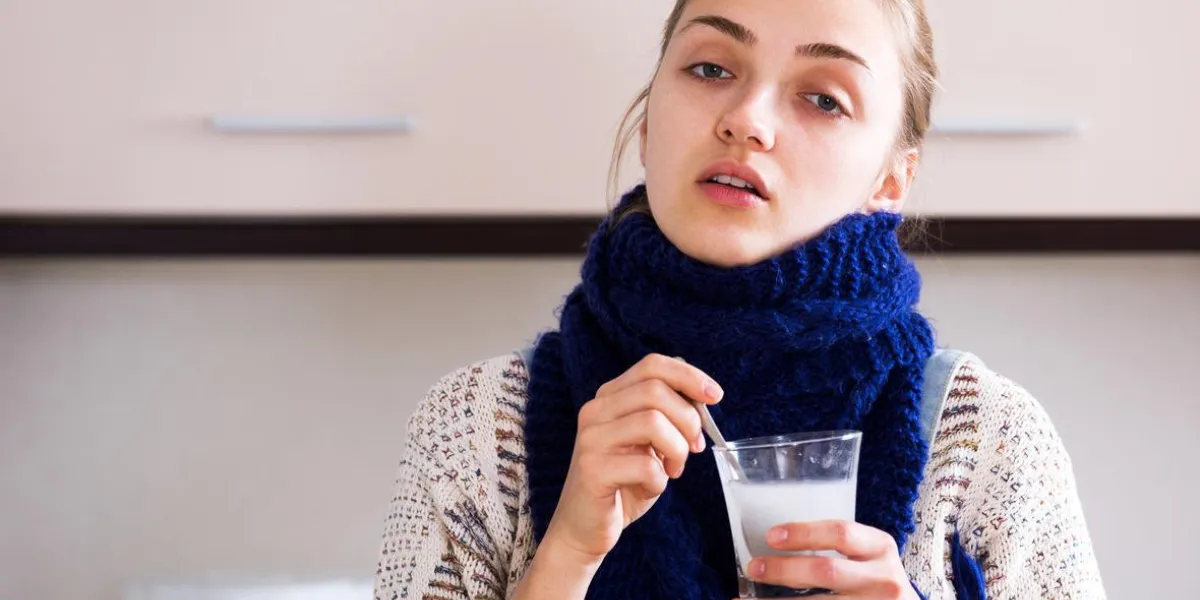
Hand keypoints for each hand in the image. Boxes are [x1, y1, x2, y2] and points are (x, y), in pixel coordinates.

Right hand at [542, 354, 723, 564]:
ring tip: (673, 469)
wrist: (584, 526)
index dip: (689, 376)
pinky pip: (645, 465)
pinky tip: (649, 488)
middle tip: (693, 447)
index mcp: (610, 397)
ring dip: (677, 449)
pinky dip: (659, 480)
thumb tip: (703, 397)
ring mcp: (591, 439)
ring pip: (653, 421)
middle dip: (688, 419)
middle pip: (656, 390)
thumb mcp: (650, 442)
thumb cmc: (624, 483)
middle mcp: (595, 410)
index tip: (715, 396)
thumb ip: (667, 416)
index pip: (652, 366)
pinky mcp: (592, 470)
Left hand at [747, 520, 919, 598]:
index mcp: (881, 548)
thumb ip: (836, 548)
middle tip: (754, 568)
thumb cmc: (876, 581)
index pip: (840, 533)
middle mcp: (883, 579)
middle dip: (784, 570)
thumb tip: (774, 544)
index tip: (771, 537)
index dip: (803, 533)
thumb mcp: (869, 556)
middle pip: (826, 571)